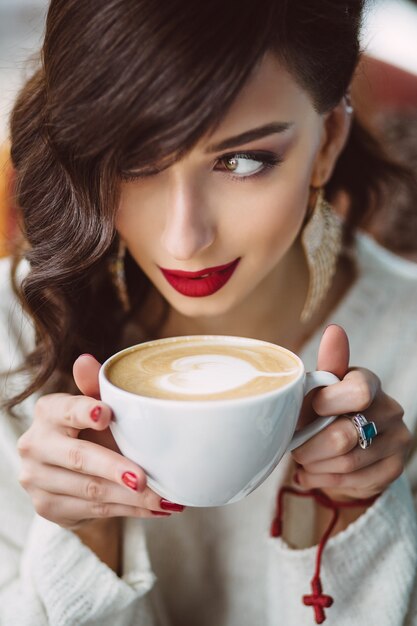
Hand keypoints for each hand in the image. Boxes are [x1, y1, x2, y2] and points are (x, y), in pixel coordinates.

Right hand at [17, 354, 182, 529]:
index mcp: (47, 412)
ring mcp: (37, 480)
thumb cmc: (89, 429)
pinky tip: (154, 508)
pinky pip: (95, 510)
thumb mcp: (96, 405)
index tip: (107, 414)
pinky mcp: (48, 507)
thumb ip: (95, 387)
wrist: (68, 471)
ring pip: (91, 490)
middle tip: (143, 478)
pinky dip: (129, 510)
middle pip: (79, 458)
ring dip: (132, 498)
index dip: (85, 412)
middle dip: (115, 468)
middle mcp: (34, 445)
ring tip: (165, 498)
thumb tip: (86, 360)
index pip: (66, 410)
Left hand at [291, 325, 411, 500]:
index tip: (311, 409)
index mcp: (370, 383)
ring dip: (315, 465)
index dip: (327, 404)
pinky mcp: (394, 469)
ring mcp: (397, 441)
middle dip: (310, 445)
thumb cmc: (327, 408)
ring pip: (346, 463)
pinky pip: (353, 482)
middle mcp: (390, 410)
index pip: (358, 392)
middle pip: (344, 436)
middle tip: (296, 445)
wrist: (346, 443)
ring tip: (304, 459)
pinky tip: (313, 472)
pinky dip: (324, 480)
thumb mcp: (322, 386)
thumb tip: (334, 331)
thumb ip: (327, 365)